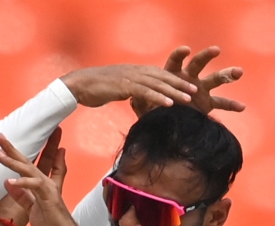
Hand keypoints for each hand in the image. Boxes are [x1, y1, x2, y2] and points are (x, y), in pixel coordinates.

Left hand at [0, 127, 63, 225]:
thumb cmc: (52, 225)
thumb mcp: (31, 209)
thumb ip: (22, 196)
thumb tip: (8, 184)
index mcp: (41, 185)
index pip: (28, 166)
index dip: (17, 155)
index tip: (4, 145)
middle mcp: (45, 183)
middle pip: (27, 162)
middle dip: (13, 149)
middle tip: (0, 136)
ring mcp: (48, 188)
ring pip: (28, 169)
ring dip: (12, 160)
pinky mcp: (49, 197)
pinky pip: (34, 186)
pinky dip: (22, 183)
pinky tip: (9, 181)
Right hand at [60, 64, 195, 108]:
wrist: (79, 85)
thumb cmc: (95, 88)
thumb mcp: (115, 87)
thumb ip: (128, 89)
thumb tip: (134, 97)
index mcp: (135, 71)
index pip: (160, 75)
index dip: (175, 80)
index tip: (187, 86)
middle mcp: (136, 72)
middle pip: (163, 77)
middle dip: (180, 84)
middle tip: (196, 91)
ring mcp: (131, 78)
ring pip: (158, 84)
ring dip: (175, 91)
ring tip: (189, 99)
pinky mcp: (125, 86)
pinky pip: (146, 92)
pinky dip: (159, 98)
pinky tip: (169, 104)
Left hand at [130, 45, 244, 116]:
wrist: (163, 122)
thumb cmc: (152, 110)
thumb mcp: (144, 106)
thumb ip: (140, 101)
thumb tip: (133, 98)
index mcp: (172, 75)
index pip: (175, 62)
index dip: (179, 55)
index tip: (186, 49)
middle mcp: (188, 78)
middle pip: (198, 64)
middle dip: (206, 56)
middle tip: (216, 50)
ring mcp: (200, 89)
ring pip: (215, 79)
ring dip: (227, 74)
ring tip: (238, 71)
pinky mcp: (207, 103)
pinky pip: (221, 103)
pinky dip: (231, 105)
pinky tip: (242, 107)